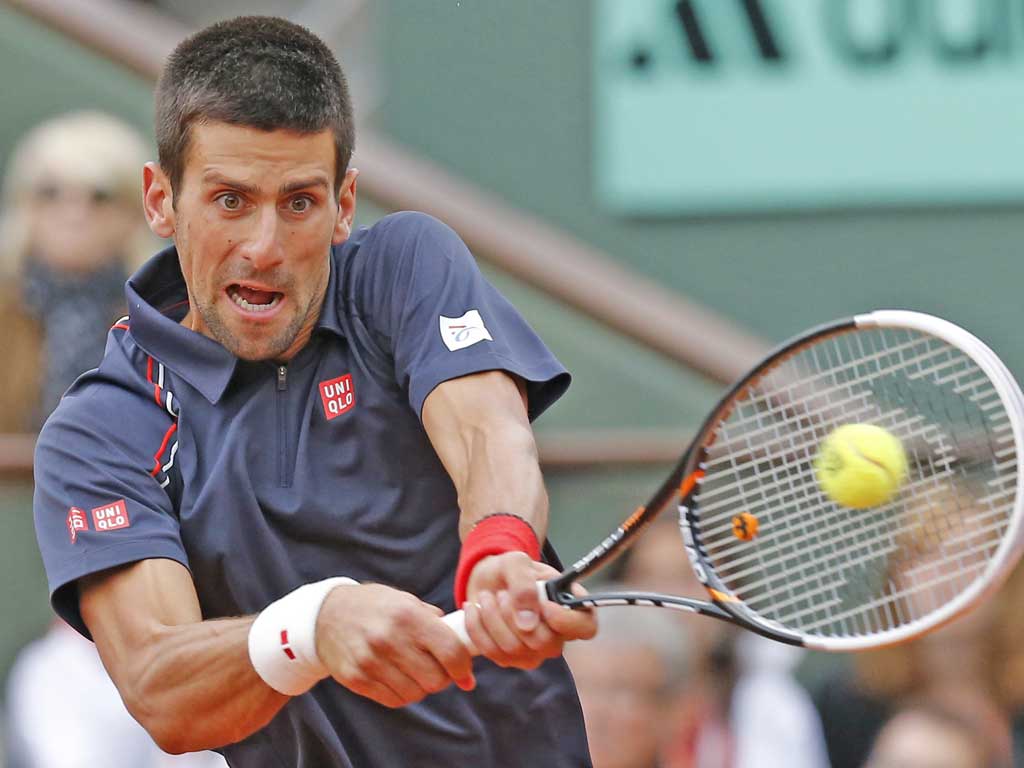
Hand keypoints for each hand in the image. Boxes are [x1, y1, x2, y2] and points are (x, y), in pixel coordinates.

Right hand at [315, 583, 474, 707]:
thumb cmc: (374, 606)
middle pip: (435, 680)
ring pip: (416, 693)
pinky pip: (394, 700)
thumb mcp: (405, 600)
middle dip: (443, 679)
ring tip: (416, 672)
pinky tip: (399, 678)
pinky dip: (403, 694)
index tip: (466, 674)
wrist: (325, 615)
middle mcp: (389, 640)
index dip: (464, 667)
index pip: (450, 652)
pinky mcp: (357, 679)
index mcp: (408, 616)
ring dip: (422, 687)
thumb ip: (433, 620)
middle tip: (439, 671)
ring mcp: (371, 662)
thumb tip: (463, 641)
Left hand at [462, 552, 596, 668]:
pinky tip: (474, 609)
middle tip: (501, 593)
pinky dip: (477, 627)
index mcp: (570, 607)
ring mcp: (534, 651)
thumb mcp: (516, 562)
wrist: (487, 580)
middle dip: (514, 615)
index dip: (567, 621)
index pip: (586, 628)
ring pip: (514, 649)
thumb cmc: (510, 569)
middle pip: (544, 643)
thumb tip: (528, 623)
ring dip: (492, 618)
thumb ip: (524, 584)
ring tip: (486, 597)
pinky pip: (492, 652)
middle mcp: (557, 635)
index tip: (545, 605)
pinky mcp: (510, 659)